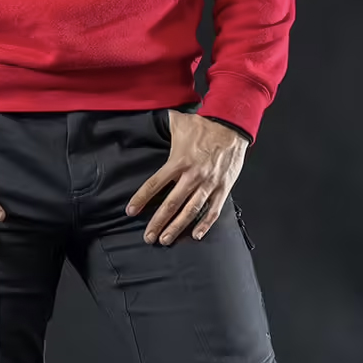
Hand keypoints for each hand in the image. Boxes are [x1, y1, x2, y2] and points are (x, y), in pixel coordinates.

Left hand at [125, 110, 249, 244]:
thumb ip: (160, 128)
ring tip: (165, 240)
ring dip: (177, 227)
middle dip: (158, 223)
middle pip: (171, 204)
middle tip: (148, 237)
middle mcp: (193, 175)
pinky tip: (195, 235)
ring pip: (190, 211)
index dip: (141, 199)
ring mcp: (209, 183)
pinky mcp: (223, 187)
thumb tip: (142, 123)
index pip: (154, 184)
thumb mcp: (178, 123)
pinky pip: (214, 210)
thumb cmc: (204, 125)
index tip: (130, 211)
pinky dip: (205, 224)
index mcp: (178, 162)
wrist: (232, 123)